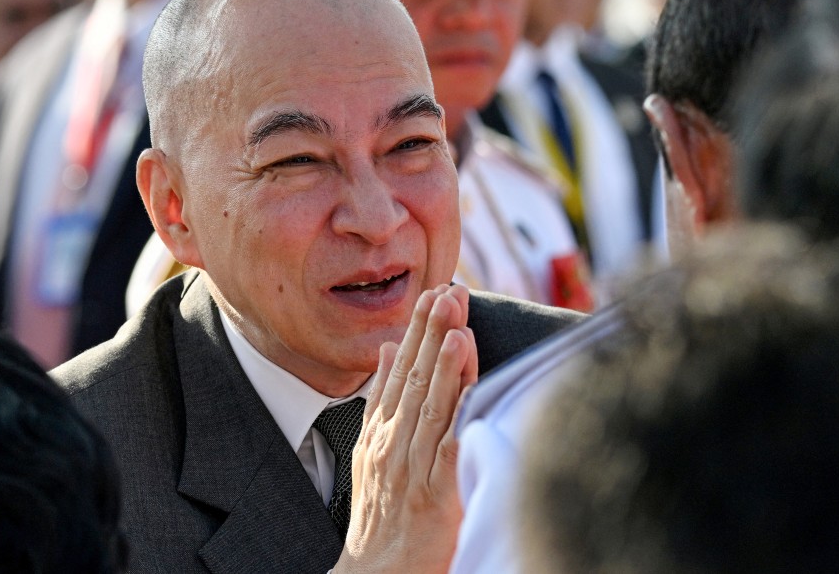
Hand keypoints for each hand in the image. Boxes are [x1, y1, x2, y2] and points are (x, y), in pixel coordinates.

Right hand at [333, 284, 477, 572]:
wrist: (377, 573)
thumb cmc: (379, 512)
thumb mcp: (368, 449)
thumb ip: (380, 398)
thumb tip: (388, 349)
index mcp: (381, 427)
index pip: (400, 367)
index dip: (417, 329)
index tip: (433, 292)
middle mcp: (394, 440)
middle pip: (415, 377)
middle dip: (432, 333)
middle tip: (447, 293)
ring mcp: (413, 465)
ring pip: (430, 405)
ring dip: (444, 364)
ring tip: (457, 326)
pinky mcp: (435, 493)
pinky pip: (449, 446)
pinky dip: (457, 414)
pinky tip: (469, 388)